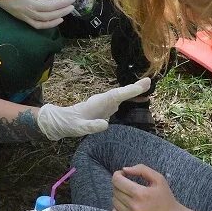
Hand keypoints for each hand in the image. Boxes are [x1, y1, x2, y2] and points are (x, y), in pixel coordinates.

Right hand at [0, 0, 76, 29]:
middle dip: (63, 5)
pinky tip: (59, 20)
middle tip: (73, 1)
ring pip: (46, 18)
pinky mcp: (24, 19)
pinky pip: (39, 25)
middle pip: (50, 8)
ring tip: (69, 9)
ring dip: (60, 14)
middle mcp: (28, 6)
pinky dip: (50, 24)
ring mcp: (26, 15)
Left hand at [35, 77, 152, 140]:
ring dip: (134, 91)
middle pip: (121, 93)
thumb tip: (106, 124)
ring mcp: (105, 103)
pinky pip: (120, 100)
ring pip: (121, 95)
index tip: (142, 85)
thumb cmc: (70, 124)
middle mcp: (103, 101)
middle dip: (134, 88)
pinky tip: (139, 99)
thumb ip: (91, 126)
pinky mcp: (106, 107)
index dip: (129, 91)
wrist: (62, 121)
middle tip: (149, 82)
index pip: (116, 95)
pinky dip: (130, 97)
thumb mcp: (78, 128)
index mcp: (98, 103)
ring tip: (148, 86)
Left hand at [110, 164, 188, 210]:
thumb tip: (124, 169)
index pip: (117, 180)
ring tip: (130, 197)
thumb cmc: (165, 198)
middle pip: (115, 190)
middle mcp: (135, 207)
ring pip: (114, 202)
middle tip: (130, 186)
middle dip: (120, 185)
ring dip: (119, 197)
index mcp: (141, 193)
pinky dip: (117, 209)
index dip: (118, 175)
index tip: (123, 175)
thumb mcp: (159, 179)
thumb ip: (142, 169)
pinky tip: (127, 207)